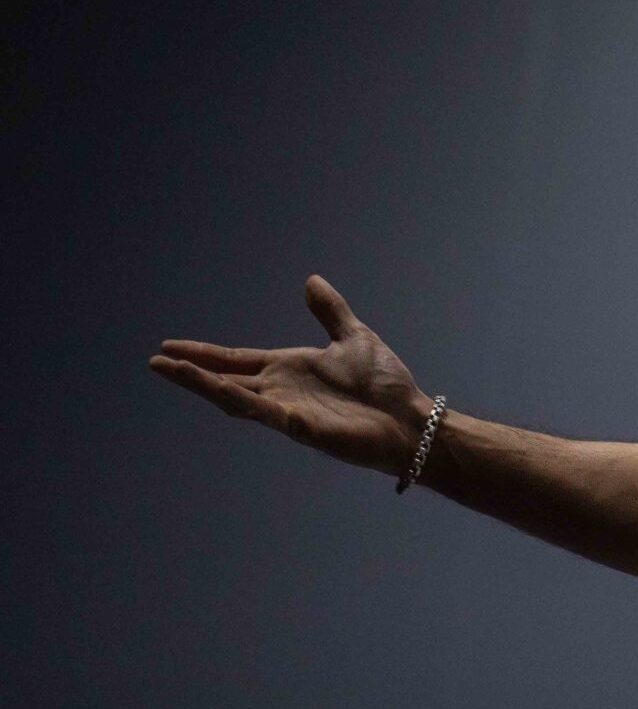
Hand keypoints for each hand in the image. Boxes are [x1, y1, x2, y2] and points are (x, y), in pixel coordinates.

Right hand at [151, 276, 434, 478]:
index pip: (237, 360)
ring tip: (166, 369)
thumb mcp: (354, 337)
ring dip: (200, 383)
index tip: (170, 347)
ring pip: (232, 395)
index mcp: (291, 369)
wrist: (410, 418)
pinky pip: (259, 410)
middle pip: (225, 378)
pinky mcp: (299, 426)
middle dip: (191, 370)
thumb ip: (330, 312)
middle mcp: (282, 390)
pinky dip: (233, 398)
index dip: (204, 354)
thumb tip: (311, 281)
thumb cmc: (386, 385)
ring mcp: (287, 409)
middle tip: (155, 361)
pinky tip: (211, 388)